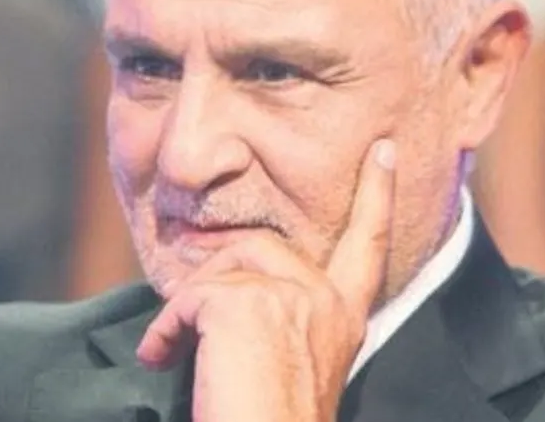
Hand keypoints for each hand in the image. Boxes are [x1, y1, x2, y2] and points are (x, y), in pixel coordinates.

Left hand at [136, 140, 396, 421]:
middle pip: (261, 246)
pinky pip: (188, 297)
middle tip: (184, 312)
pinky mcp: (245, 303)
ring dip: (185, 311)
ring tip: (171, 349)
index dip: (378, 193)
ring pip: (219, 271)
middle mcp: (324, 299)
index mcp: (346, 316)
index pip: (368, 242)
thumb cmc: (273, 418)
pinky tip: (161, 357)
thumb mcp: (297, 363)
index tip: (383, 150)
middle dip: (216, 272)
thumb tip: (227, 290)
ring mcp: (289, 297)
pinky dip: (166, 328)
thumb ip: (284, 319)